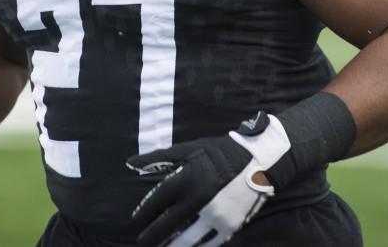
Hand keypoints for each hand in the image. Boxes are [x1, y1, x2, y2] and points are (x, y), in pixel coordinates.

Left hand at [126, 112, 290, 246]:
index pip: (156, 203)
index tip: (135, 221)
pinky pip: (208, 244)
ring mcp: (214, 216)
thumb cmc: (219, 153)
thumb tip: (130, 162)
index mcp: (186, 179)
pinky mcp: (229, 226)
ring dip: (170, 246)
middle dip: (151, 236)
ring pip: (185, 240)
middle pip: (166, 225)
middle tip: (142, 242)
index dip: (143, 213)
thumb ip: (159, 158)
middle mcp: (198, 200)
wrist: (258, 162)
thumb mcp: (189, 150)